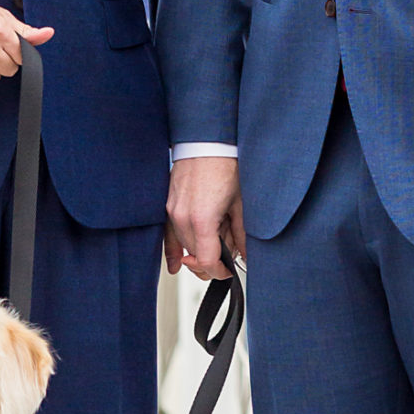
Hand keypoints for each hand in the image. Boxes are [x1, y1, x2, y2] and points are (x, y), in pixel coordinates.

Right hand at [164, 156, 244, 281]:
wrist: (207, 141)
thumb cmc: (224, 165)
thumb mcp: (241, 204)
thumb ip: (241, 234)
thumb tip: (245, 254)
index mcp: (202, 220)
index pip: (208, 262)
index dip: (221, 271)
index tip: (229, 271)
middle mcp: (182, 218)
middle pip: (196, 256)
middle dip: (214, 257)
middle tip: (230, 245)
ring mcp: (172, 211)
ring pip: (185, 246)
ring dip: (200, 248)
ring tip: (217, 230)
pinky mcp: (168, 205)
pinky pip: (168, 236)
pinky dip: (173, 251)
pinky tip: (176, 264)